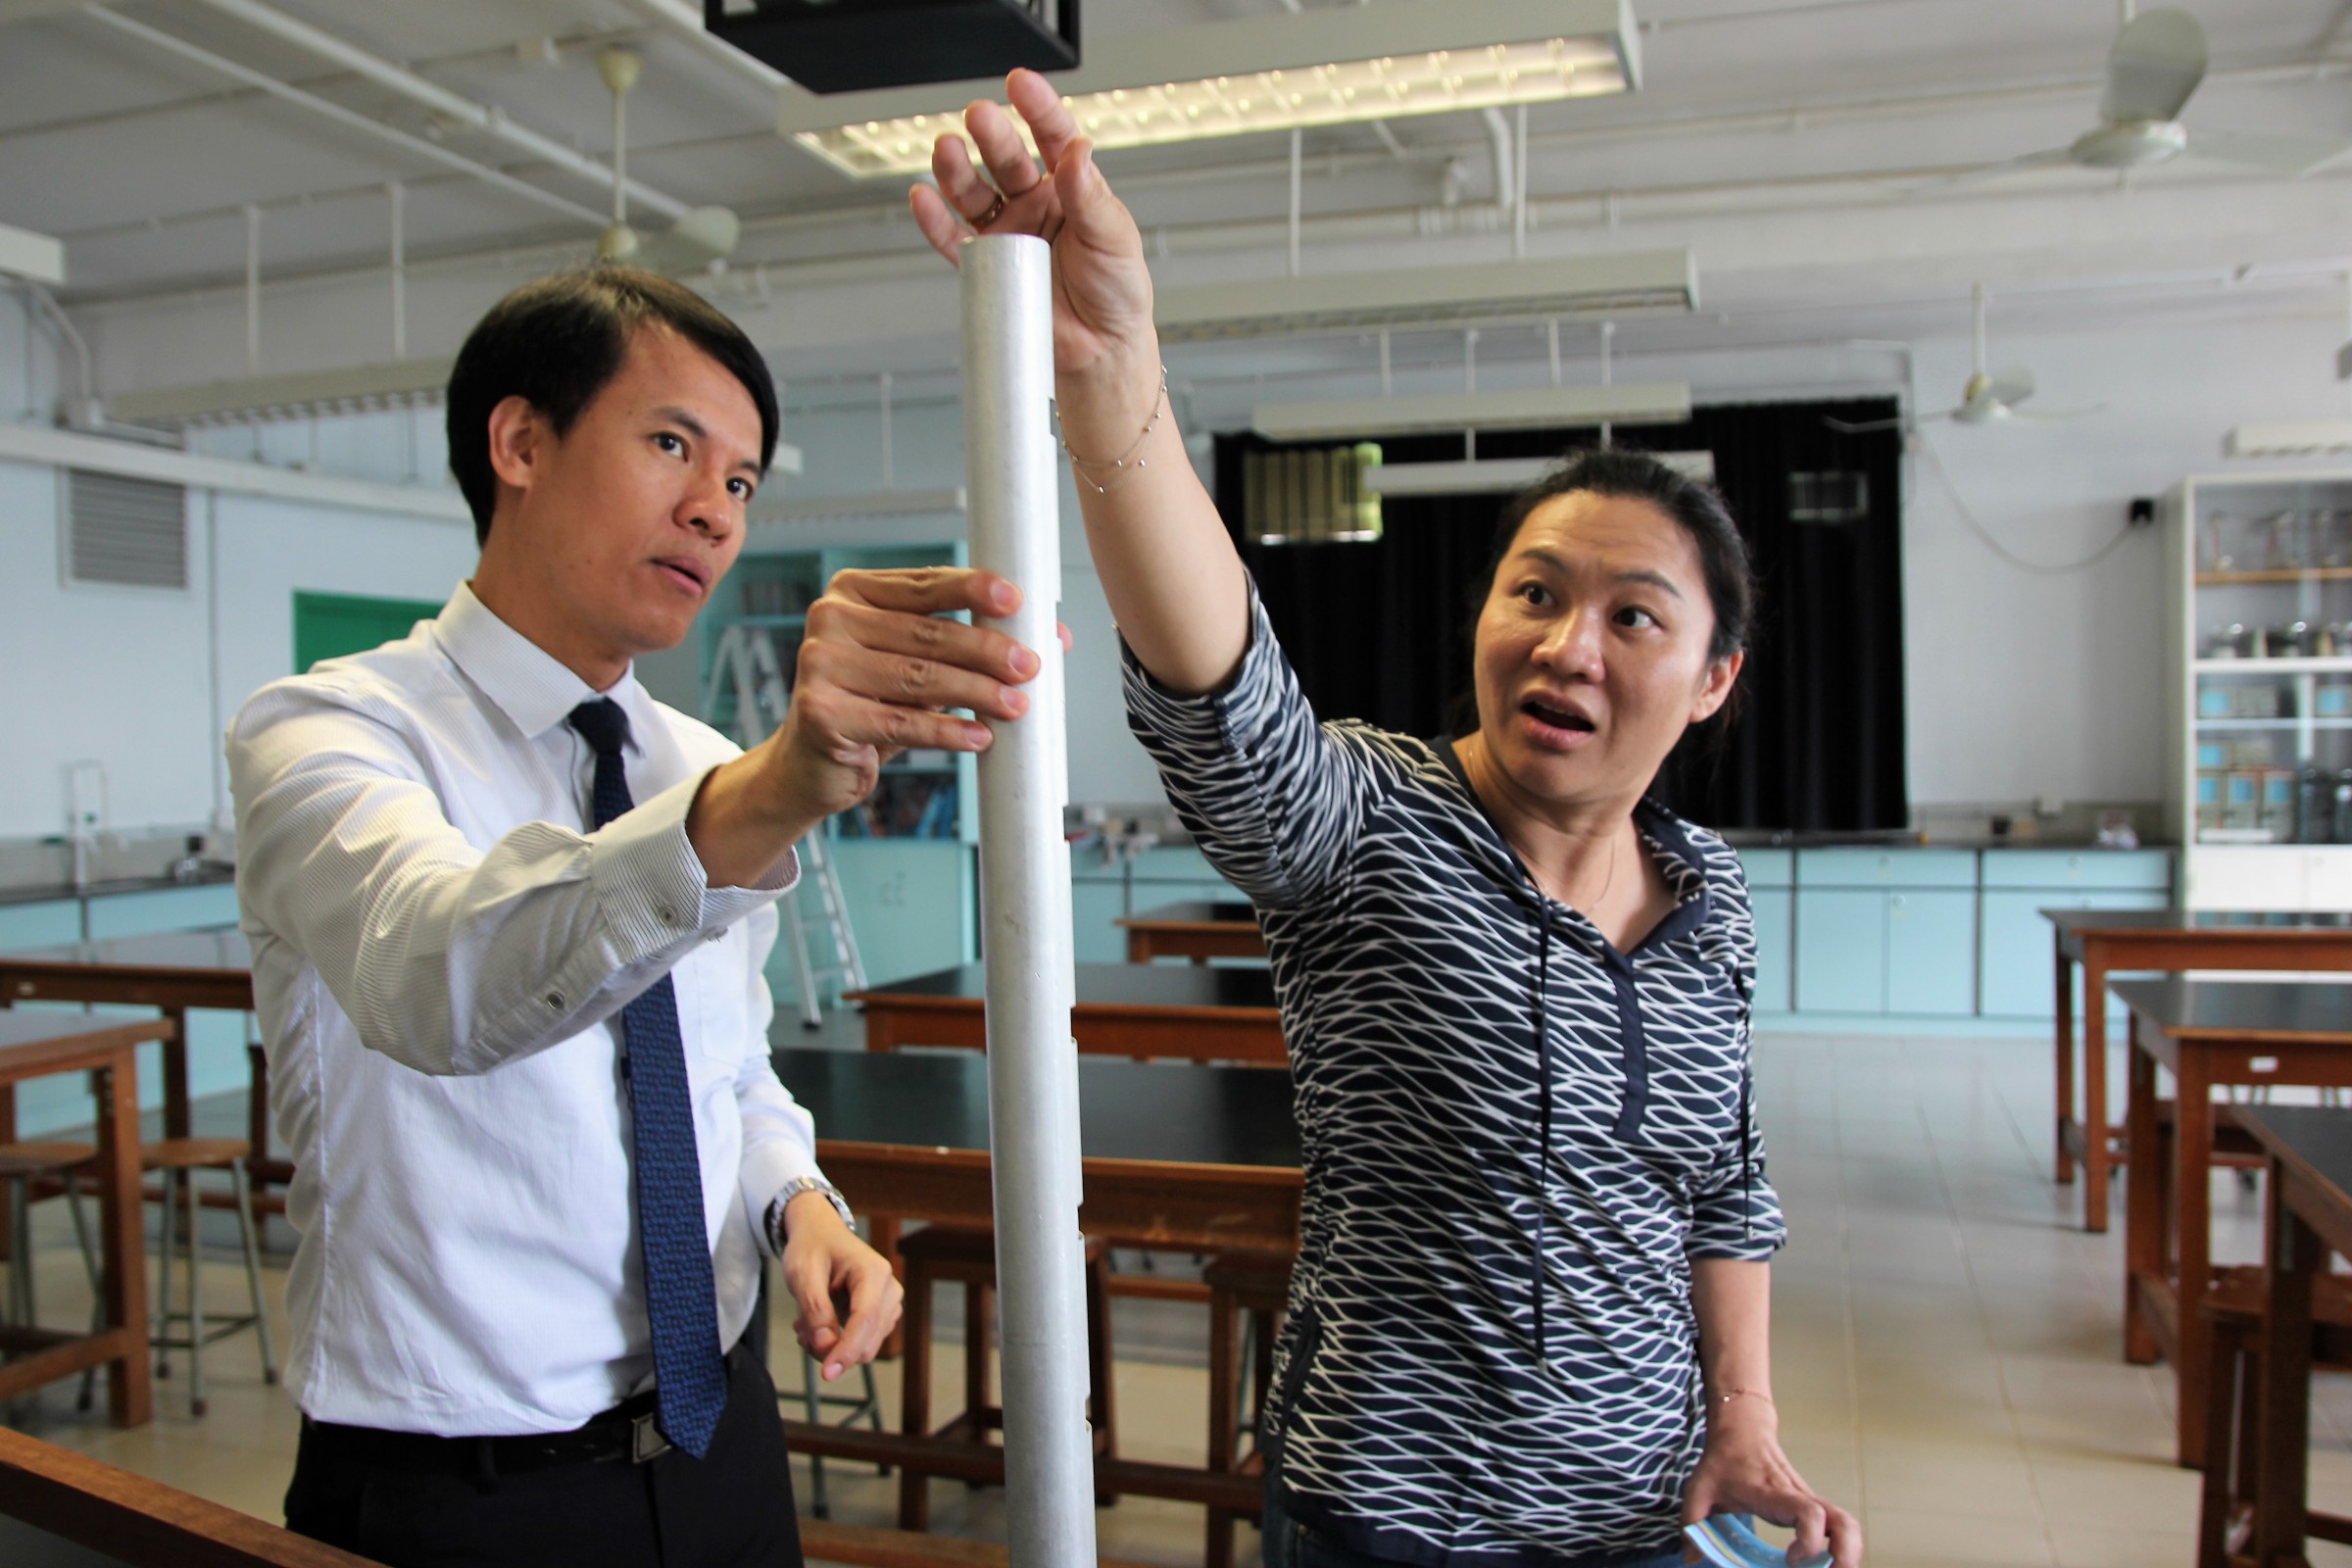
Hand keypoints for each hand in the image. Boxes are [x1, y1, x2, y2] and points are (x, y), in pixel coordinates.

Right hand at [766, 566, 1034, 822]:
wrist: (812, 761)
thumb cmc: (872, 703)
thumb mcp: (916, 663)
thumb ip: (969, 643)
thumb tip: (1054, 635)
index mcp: (853, 592)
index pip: (923, 585)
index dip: (971, 590)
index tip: (1015, 600)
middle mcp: (830, 619)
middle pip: (927, 633)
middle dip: (987, 650)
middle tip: (1029, 666)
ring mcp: (819, 665)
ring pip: (918, 678)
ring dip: (976, 692)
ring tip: (1015, 705)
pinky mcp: (822, 713)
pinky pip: (900, 722)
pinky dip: (946, 731)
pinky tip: (979, 737)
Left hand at [779, 1189, 903, 1381]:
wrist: (820, 1234)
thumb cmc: (812, 1248)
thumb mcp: (802, 1274)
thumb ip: (815, 1310)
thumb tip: (826, 1346)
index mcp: (873, 1272)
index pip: (865, 1319)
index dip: (847, 1350)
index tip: (827, 1374)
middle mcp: (889, 1288)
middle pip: (868, 1340)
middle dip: (832, 1348)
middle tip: (800, 1333)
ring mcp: (889, 1303)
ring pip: (864, 1347)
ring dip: (832, 1346)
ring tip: (806, 1324)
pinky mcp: (882, 1314)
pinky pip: (862, 1343)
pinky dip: (838, 1342)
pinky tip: (819, 1325)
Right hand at [909, 69, 1160, 446]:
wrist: (1100, 353)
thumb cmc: (1117, 295)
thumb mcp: (1115, 238)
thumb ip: (1091, 196)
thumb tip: (1077, 151)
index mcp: (1072, 190)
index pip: (1053, 138)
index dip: (1037, 109)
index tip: (1020, 83)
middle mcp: (1036, 206)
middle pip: (1006, 160)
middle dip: (991, 135)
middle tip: (979, 116)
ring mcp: (1009, 235)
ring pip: (974, 194)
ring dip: (957, 171)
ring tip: (947, 150)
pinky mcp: (987, 268)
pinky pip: (953, 239)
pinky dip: (935, 220)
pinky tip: (924, 197)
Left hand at [1680, 1400, 1860, 1566]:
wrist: (1743, 1429)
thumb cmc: (1722, 1461)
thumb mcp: (1699, 1488)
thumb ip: (1691, 1523)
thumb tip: (1690, 1559)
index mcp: (1774, 1493)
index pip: (1809, 1513)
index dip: (1809, 1541)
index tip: (1791, 1559)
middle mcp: (1799, 1497)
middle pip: (1844, 1522)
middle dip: (1847, 1556)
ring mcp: (1810, 1500)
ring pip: (1848, 1524)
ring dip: (1850, 1553)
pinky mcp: (1813, 1505)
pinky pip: (1840, 1526)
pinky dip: (1843, 1547)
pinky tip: (1827, 1565)